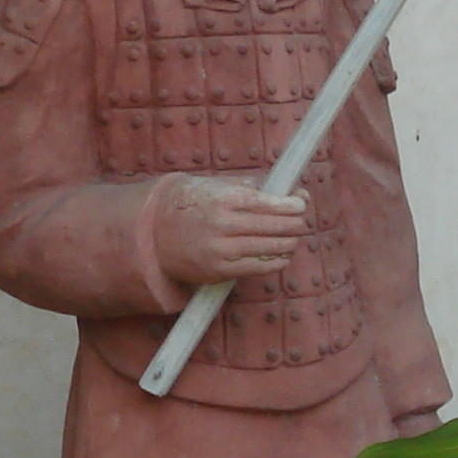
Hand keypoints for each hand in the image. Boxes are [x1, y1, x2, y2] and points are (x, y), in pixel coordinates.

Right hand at [151, 175, 308, 286]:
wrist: (156, 231)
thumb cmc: (195, 203)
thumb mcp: (219, 186)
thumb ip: (256, 187)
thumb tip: (297, 193)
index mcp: (223, 199)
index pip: (268, 203)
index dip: (291, 205)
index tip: (301, 204)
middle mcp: (222, 225)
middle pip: (274, 226)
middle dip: (295, 224)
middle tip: (301, 221)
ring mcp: (221, 250)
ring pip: (271, 248)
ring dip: (289, 243)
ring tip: (293, 237)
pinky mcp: (220, 271)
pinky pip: (259, 267)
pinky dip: (277, 261)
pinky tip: (281, 254)